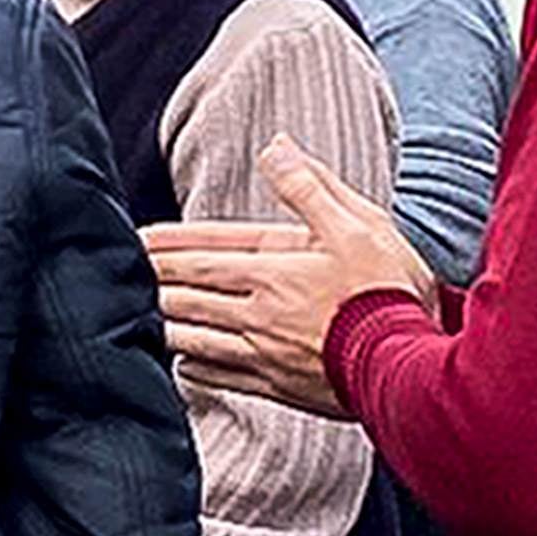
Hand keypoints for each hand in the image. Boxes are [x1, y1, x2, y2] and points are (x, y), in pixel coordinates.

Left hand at [142, 135, 432, 419]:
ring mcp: (266, 354)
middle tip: (122, 278)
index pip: (203, 255)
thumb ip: (309, 187)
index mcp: (273, 270)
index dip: (166, 249)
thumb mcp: (357, 225)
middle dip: (155, 285)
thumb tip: (275, 147)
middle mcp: (260, 312)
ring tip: (140, 316)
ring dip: (166, 324)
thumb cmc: (389, 291)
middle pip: (190, 297)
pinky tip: (182, 363)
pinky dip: (196, 368)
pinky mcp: (280, 388)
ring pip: (198, 337)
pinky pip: (224, 377)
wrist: (414, 367)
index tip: (134, 244)